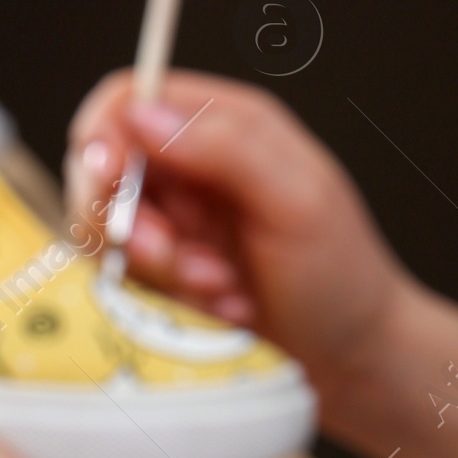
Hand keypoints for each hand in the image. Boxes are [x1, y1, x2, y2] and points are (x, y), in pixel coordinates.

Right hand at [65, 70, 457, 457]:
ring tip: (221, 286)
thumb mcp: (296, 198)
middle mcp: (193, 167)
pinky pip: (130, 280)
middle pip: (105, 170)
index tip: (110, 181)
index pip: (129, 100)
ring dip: (160, 268)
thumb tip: (143, 114)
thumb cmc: (342, 276)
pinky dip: (170, 298)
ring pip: (112, 231)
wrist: (353, 358)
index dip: (104, 136)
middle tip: (172, 255)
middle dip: (132, 220)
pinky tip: (223, 307)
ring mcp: (177, 223)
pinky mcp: (168, 274)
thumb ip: (224, 146)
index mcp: (226, 124)